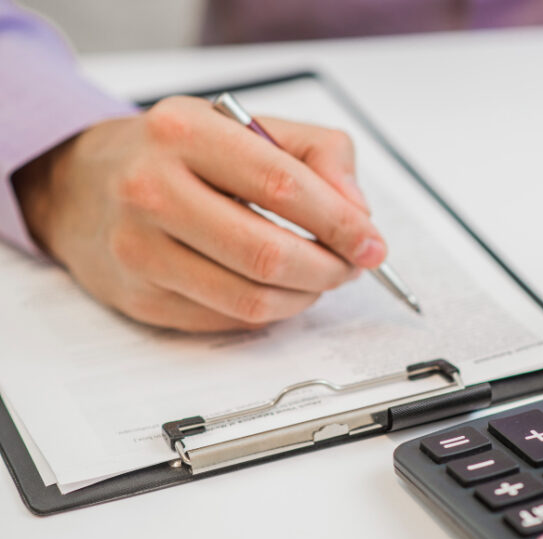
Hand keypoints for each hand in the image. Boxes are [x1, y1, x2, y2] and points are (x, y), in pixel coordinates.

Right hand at [12, 96, 384, 330]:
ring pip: (251, 298)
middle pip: (269, 254)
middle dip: (329, 269)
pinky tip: (279, 290)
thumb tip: (358, 212)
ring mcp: (139, 250)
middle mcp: (151, 189)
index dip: (342, 223)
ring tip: (320, 278)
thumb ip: (318, 154)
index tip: (372, 243)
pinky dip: (271, 311)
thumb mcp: (246, 126)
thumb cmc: (178, 155)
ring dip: (305, 297)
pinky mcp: (139, 297)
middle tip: (351, 266)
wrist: (83, 185)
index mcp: (184, 132)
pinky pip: (228, 320)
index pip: (285, 187)